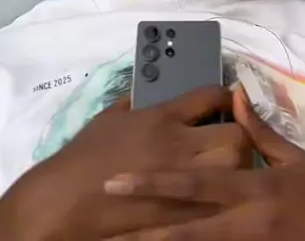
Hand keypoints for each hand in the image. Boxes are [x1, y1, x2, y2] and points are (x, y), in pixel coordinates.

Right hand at [0, 87, 251, 240]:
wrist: (65, 200)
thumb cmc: (84, 154)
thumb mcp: (110, 116)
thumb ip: (136, 101)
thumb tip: (149, 91)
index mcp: (161, 117)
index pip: (210, 96)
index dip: (225, 96)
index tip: (227, 100)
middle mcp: (179, 146)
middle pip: (235, 134)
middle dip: (239, 134)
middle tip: (230, 136)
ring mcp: (183, 182)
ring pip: (234, 169)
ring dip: (236, 165)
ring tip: (227, 166)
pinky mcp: (181, 214)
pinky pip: (216, 200)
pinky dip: (221, 194)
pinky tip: (215, 192)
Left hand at [101, 88, 304, 240]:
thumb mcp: (296, 160)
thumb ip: (260, 130)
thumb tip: (235, 93)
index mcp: (253, 187)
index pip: (196, 184)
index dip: (155, 182)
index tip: (118, 178)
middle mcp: (245, 219)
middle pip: (186, 223)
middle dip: (144, 220)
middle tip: (107, 210)